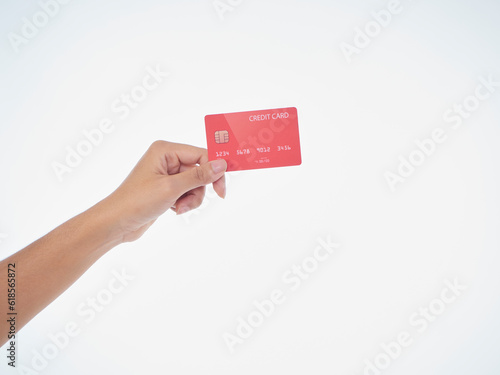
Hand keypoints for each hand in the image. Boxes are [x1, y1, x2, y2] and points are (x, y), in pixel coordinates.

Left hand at [103, 140, 226, 241]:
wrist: (116, 223)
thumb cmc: (137, 202)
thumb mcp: (171, 188)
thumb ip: (199, 176)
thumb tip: (222, 164)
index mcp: (165, 150)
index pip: (201, 154)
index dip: (214, 170)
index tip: (221, 190)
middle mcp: (167, 158)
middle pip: (200, 171)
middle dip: (198, 190)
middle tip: (192, 203)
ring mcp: (167, 174)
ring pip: (195, 184)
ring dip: (191, 199)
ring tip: (178, 208)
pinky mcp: (167, 188)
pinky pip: (187, 192)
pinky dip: (185, 202)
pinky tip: (173, 209)